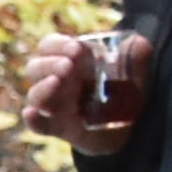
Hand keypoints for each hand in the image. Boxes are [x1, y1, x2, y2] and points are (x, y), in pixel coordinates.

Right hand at [20, 32, 134, 155]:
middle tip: (68, 66)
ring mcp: (55, 105)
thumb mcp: (135, 70)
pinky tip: (33, 114)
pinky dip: (33, 120)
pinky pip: (38, 125)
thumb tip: (138, 43)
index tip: (76, 49)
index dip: (57, 45)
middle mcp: (57, 81)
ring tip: (57, 83)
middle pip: (36, 68)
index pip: (49, 46)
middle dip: (49, 64)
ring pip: (35, 95)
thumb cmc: (126, 91)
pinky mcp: (57, 128)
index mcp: (69, 61)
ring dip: (42, 88)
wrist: (129, 126)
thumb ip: (137, 55)